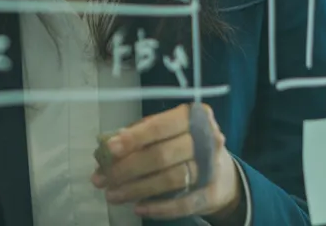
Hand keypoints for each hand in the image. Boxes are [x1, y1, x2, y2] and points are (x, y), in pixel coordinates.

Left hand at [91, 102, 243, 222]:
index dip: (134, 138)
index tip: (109, 149)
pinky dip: (158, 208)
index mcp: (193, 116)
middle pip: (162, 155)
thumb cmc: (184, 144)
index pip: (160, 126)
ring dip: (137, 189)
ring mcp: (212, 168)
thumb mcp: (166, 132)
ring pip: (170, 180)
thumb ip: (139, 136)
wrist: (222, 172)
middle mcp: (208, 140)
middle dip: (127, 168)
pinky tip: (138, 208)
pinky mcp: (212, 193)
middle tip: (102, 179)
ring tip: (113, 195)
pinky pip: (183, 203)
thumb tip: (106, 149)